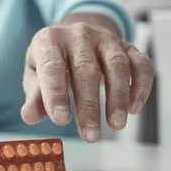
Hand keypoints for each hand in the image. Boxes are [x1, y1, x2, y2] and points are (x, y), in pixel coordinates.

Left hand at [21, 21, 153, 142]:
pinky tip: (133, 109)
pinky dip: (141, 87)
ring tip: (116, 125)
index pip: (51, 66)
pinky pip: (142, 64)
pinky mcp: (128, 46)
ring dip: (117, 97)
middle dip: (88, 105)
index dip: (55, 94)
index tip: (60, 120)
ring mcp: (106, 38)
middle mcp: (78, 35)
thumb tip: (29, 116)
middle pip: (85, 68)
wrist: (76, 36)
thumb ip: (34, 95)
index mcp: (49, 40)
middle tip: (90, 135)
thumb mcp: (35, 74)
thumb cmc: (53, 61)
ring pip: (117, 65)